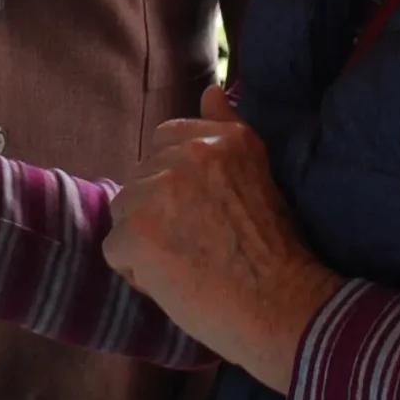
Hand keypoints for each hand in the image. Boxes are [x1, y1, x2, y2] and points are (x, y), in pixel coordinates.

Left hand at [103, 87, 344, 392]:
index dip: (176, 182)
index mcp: (222, 139)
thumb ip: (227, 127)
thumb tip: (209, 90)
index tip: (203, 212)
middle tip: (201, 245)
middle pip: (141, 178)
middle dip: (159, 213)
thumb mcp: (260, 174)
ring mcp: (159, 192)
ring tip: (188, 265)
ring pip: (124, 213)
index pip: (167, 141)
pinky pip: (116, 251)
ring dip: (146, 242)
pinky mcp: (136, 233)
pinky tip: (175, 285)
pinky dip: (138, 274)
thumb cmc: (276, 253)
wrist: (283, 309)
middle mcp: (189, 155)